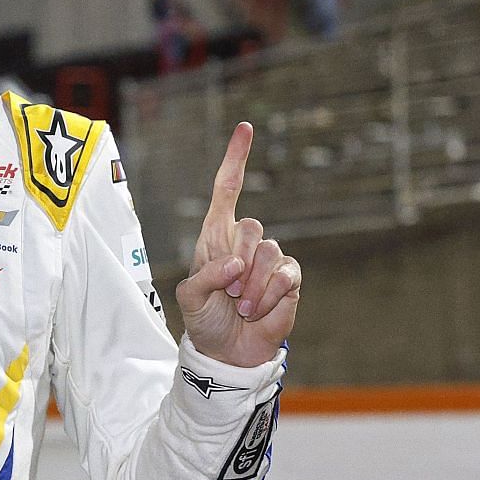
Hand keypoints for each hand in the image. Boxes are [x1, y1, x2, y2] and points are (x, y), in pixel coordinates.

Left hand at [174, 122, 300, 368]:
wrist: (228, 351)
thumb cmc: (205, 320)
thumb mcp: (189, 298)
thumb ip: (203, 277)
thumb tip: (236, 263)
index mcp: (215, 237)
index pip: (226, 190)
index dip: (235, 159)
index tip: (245, 128)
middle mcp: (243, 242)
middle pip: (250, 226)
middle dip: (236, 263)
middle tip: (227, 291)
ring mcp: (269, 259)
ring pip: (268, 252)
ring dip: (250, 286)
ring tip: (241, 305)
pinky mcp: (289, 278)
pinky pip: (285, 274)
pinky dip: (268, 295)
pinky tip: (258, 310)